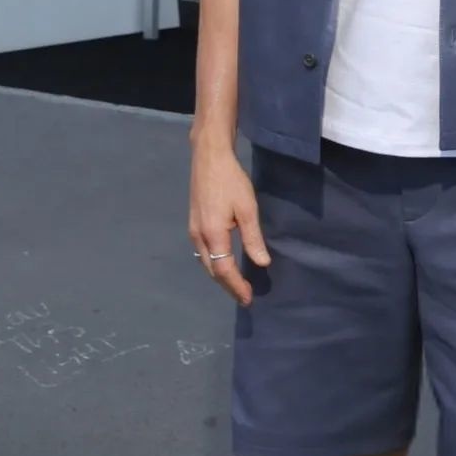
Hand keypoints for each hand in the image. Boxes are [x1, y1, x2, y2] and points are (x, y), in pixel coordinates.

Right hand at [188, 142, 269, 306]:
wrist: (208, 157)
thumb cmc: (231, 181)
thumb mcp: (247, 209)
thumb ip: (253, 238)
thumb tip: (262, 263)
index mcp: (213, 235)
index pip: (224, 270)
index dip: (236, 286)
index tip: (248, 298)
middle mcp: (199, 237)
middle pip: (212, 271)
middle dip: (228, 286)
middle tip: (244, 296)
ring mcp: (193, 230)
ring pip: (205, 262)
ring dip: (220, 276)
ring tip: (236, 284)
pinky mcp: (193, 223)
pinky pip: (203, 252)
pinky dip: (214, 263)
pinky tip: (224, 262)